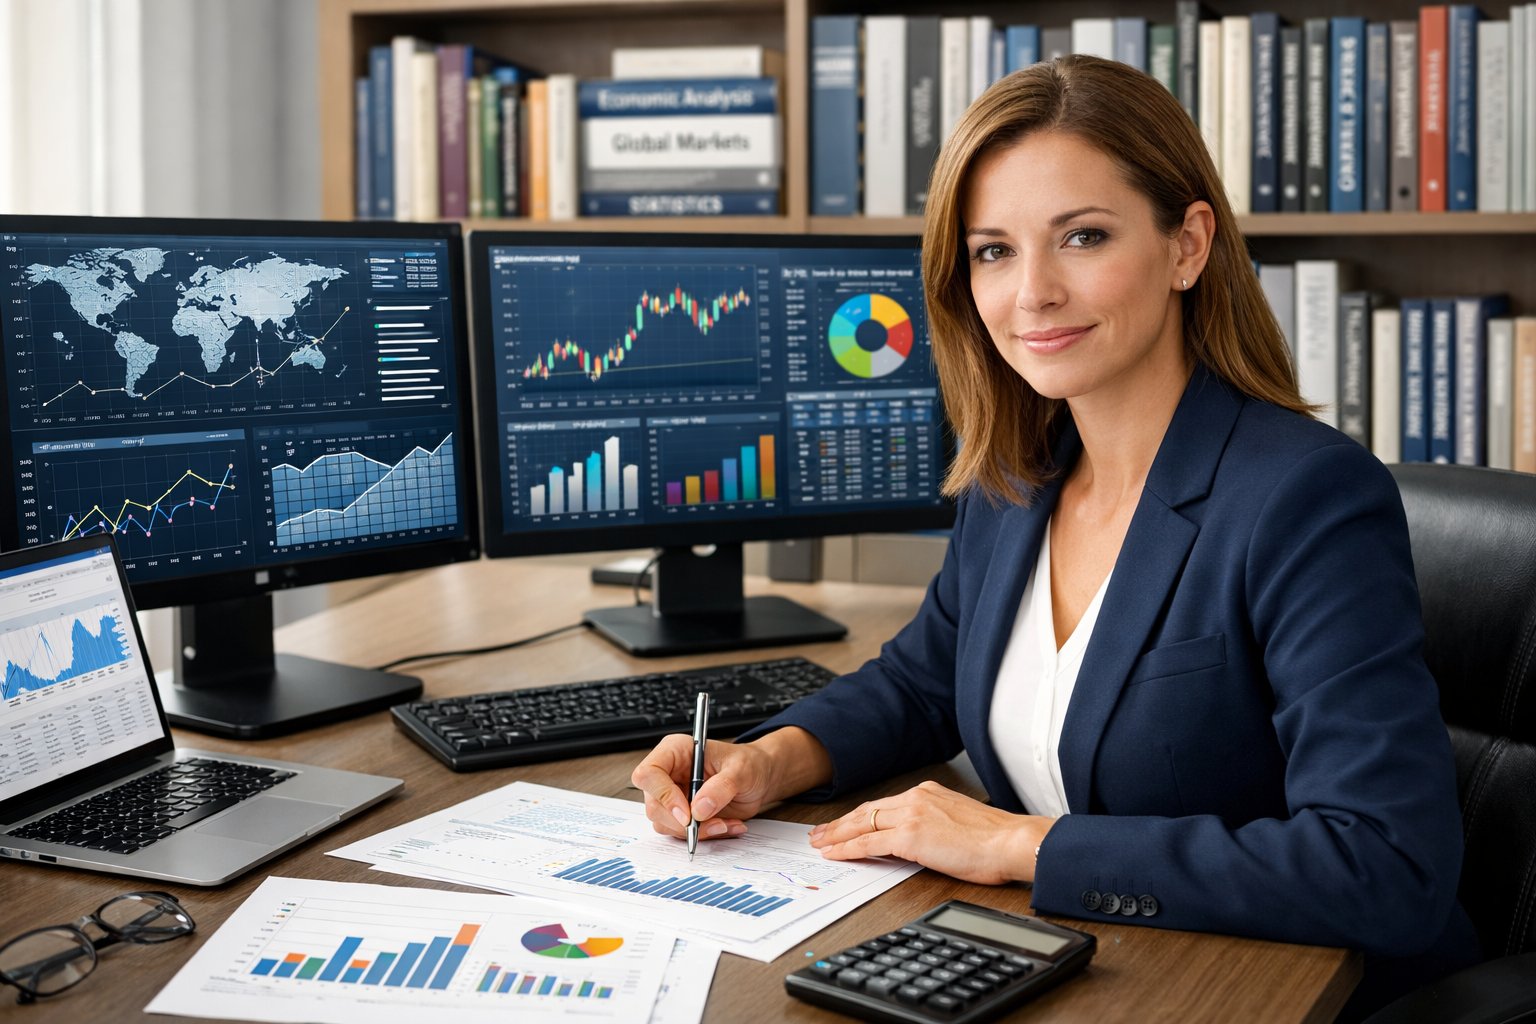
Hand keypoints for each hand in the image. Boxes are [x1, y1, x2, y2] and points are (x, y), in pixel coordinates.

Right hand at [630, 735, 778, 841]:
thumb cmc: (748, 764)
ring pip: (665, 824)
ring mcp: (672, 796)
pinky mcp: (681, 814)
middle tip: (715, 824)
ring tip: (726, 823)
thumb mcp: (741, 770)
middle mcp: (668, 774)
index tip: (687, 814)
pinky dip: (704, 835)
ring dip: (697, 831)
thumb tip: (699, 808)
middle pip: (654, 805)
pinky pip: (681, 833)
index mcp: (675, 751)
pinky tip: (725, 825)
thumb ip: (721, 787)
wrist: (758, 779)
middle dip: (684, 822)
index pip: (649, 773)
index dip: (663, 795)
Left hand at [808, 780, 1054, 884]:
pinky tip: (836, 853)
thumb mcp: (959, 822)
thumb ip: (936, 824)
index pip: (884, 805)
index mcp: (928, 793)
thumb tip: (924, 840)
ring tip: (820, 844)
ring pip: (862, 824)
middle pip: (867, 811)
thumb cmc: (995, 839)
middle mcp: (917, 798)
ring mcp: (912, 815)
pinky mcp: (911, 836)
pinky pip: (869, 842)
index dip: (860, 816)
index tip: (844, 824)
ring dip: (837, 835)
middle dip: (840, 823)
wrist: (1011, 841)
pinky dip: (848, 848)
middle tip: (820, 833)